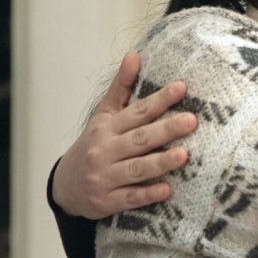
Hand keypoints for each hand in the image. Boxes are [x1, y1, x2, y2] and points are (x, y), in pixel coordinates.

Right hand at [52, 52, 197, 218]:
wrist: (66, 186)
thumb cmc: (95, 145)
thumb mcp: (104, 116)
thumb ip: (121, 88)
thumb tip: (134, 55)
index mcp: (107, 127)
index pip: (136, 112)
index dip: (159, 100)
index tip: (181, 88)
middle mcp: (104, 151)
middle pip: (139, 139)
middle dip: (165, 130)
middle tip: (191, 121)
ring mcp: (104, 177)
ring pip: (135, 169)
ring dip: (159, 162)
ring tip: (184, 155)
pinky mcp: (107, 202)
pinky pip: (130, 198)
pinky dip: (148, 194)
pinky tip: (167, 190)